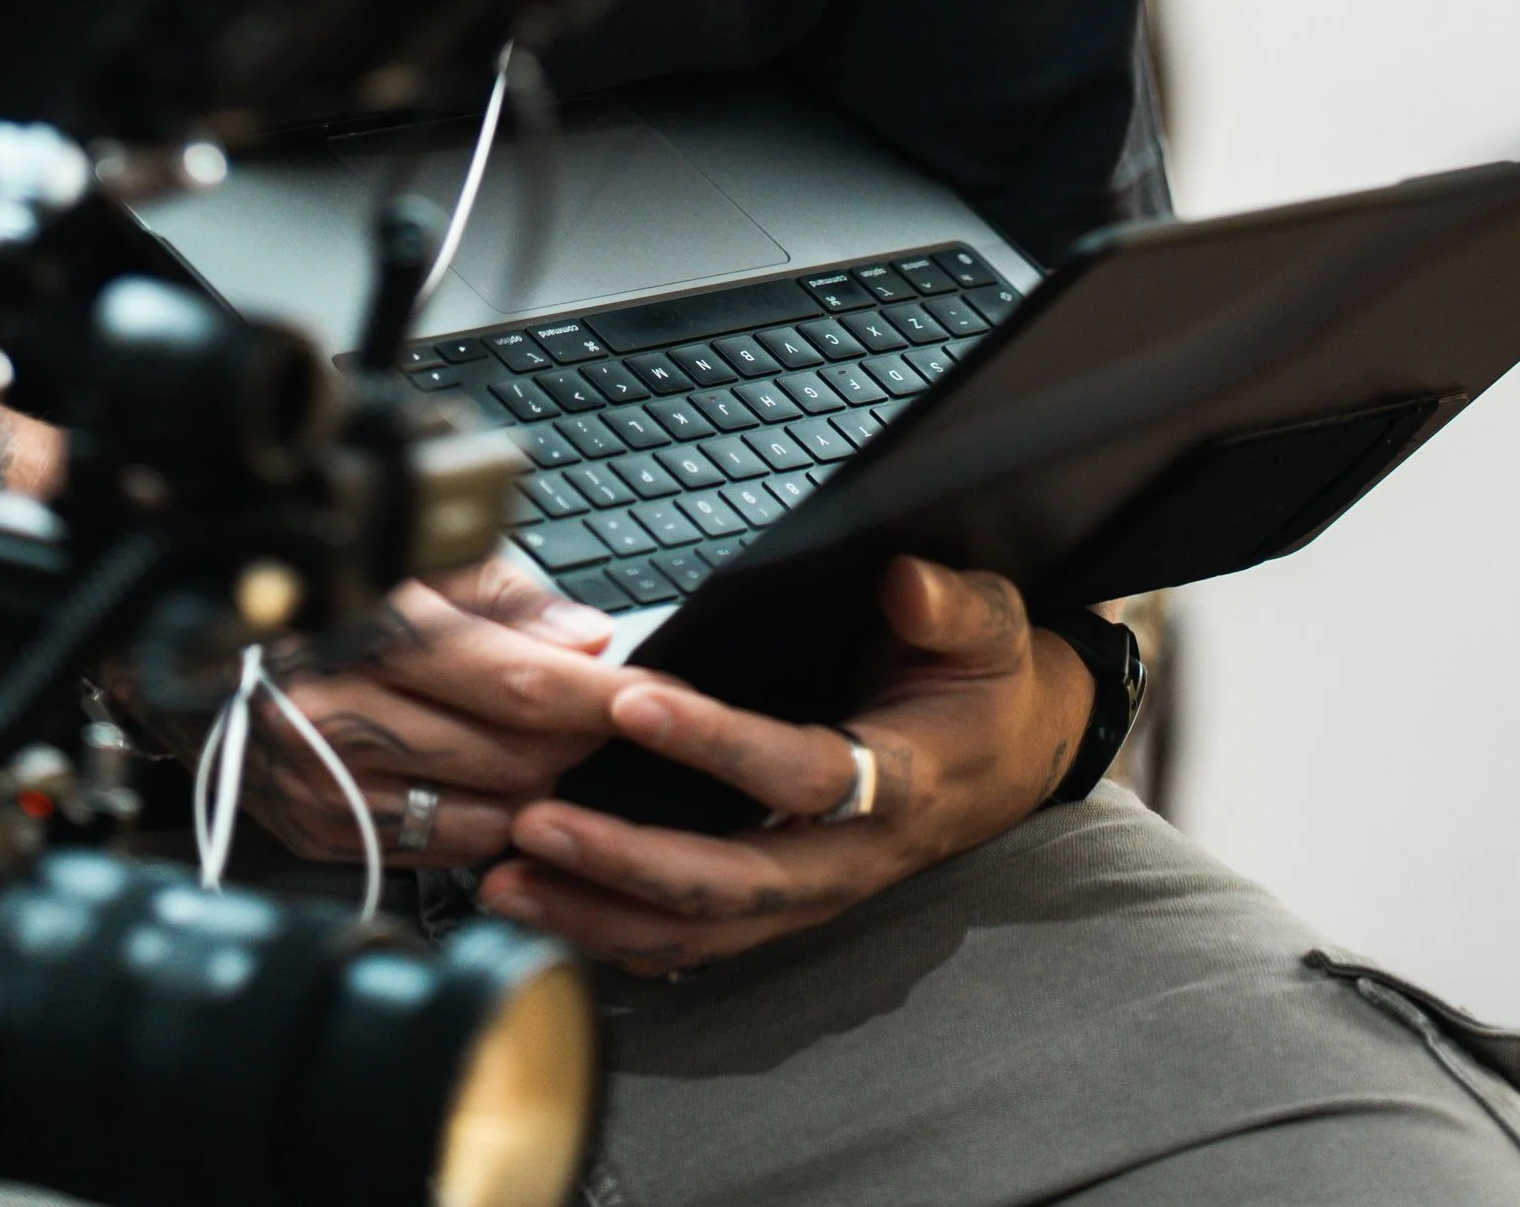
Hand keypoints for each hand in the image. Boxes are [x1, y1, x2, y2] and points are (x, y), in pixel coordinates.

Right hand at [241, 558, 620, 865]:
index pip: (522, 683)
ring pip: (483, 816)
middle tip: (605, 718)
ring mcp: (327, 785)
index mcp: (374, 632)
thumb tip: (589, 639)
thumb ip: (510, 598)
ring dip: (535, 793)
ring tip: (548, 751)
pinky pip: (433, 851)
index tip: (655, 699)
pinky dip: (478, 824)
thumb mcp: (414, 558)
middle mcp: (345, 715)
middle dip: (577, 743)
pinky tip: (488, 788)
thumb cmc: (315, 588)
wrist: (188, 650)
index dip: (603, 697)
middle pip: (512, 759)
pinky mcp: (317, 833)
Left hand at [475, 556, 1091, 975]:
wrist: (1012, 757)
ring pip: (701, 930)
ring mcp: (815, 896)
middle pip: (729, 883)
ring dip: (600, 913)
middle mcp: (850, 859)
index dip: (714, 743)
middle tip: (532, 822)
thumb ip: (948, 604)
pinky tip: (550, 916)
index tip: (630, 703)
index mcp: (899, 783)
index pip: (796, 773)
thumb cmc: (988, 682)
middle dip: (623, 860)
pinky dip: (621, 938)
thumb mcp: (991, 625)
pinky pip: (699, 942)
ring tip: (507, 882)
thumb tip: (902, 579)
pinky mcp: (786, 908)